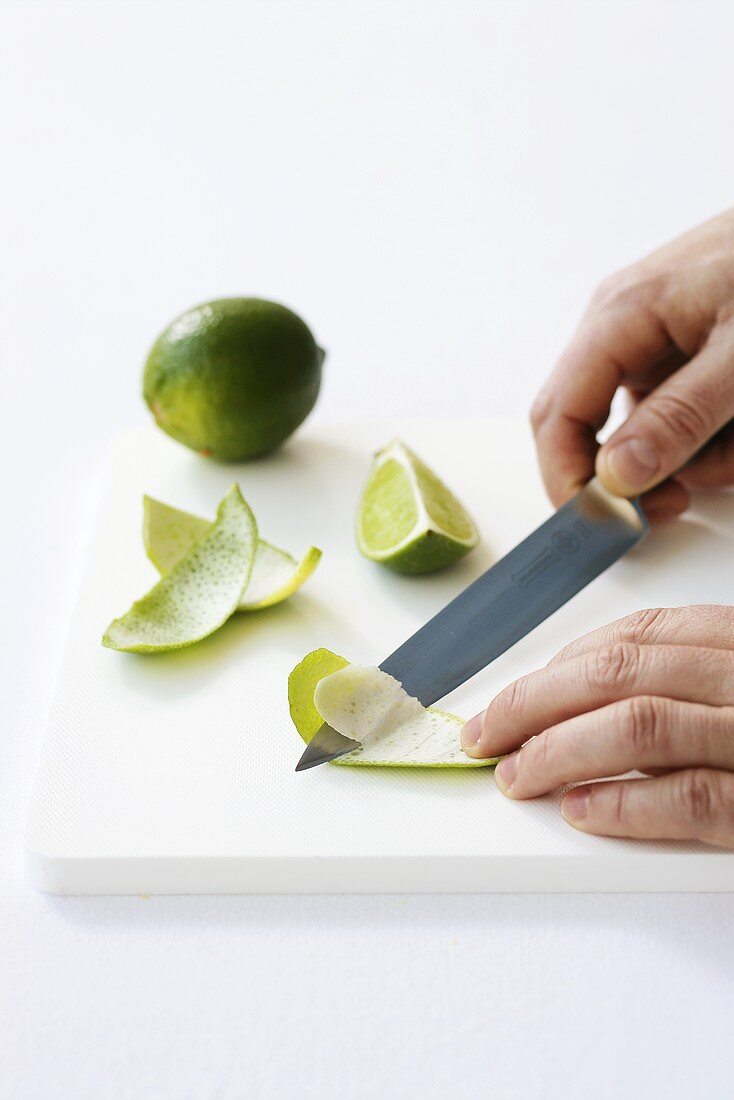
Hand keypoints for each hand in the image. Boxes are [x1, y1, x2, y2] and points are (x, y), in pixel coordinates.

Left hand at [461, 606, 733, 847]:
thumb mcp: (731, 687)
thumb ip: (672, 686)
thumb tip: (569, 709)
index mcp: (732, 642)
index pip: (627, 640)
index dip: (551, 673)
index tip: (507, 703)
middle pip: (615, 674)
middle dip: (532, 707)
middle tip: (487, 739)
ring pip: (638, 725)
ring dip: (559, 752)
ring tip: (517, 778)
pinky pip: (688, 797)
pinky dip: (624, 804)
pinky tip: (580, 810)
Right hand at [531, 209, 733, 519]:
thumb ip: (681, 414)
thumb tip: (614, 476)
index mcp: (618, 316)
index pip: (557, 415)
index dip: (567, 479)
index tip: (606, 527)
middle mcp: (622, 329)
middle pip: (590, 428)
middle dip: (636, 473)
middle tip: (680, 503)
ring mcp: (656, 342)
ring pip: (647, 432)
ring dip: (701, 453)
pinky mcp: (689, 354)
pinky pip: (683, 415)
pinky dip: (720, 435)